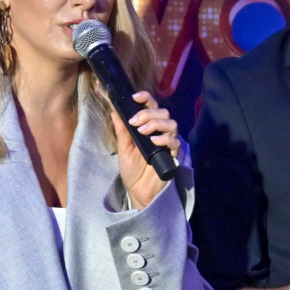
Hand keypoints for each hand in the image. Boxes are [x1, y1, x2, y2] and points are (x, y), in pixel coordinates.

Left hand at [111, 91, 178, 207]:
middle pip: (162, 112)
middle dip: (148, 113)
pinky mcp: (173, 155)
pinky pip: (175, 141)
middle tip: (135, 122)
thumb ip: (122, 131)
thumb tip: (114, 111)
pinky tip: (154, 141)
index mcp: (148, 127)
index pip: (151, 106)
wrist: (138, 192)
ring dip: (156, 123)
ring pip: (171, 123)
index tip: (135, 97)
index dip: (145, 98)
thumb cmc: (132, 170)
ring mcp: (167, 143)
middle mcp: (160, 132)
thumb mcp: (123, 149)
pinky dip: (165, 138)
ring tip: (143, 132)